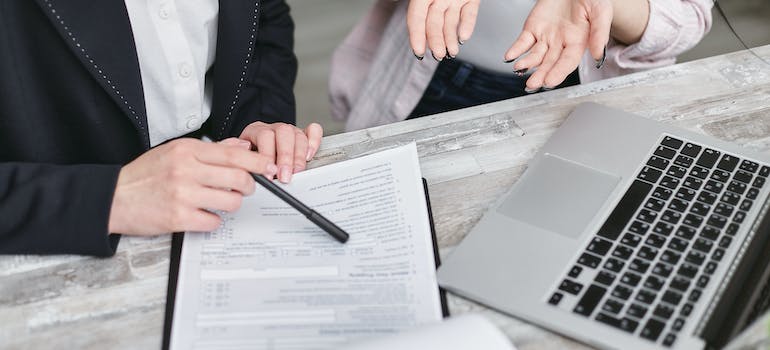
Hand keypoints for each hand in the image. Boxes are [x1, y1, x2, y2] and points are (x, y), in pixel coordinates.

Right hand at [108, 138, 276, 235]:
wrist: (113, 197)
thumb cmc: (145, 174)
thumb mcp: (175, 152)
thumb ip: (211, 149)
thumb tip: (242, 147)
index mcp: (187, 150)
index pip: (233, 154)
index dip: (257, 162)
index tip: (268, 167)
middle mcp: (186, 170)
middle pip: (239, 178)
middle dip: (249, 186)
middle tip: (244, 188)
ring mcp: (183, 195)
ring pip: (231, 201)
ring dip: (231, 204)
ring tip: (220, 201)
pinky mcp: (178, 218)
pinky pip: (214, 221)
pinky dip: (213, 220)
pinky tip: (203, 215)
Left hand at [238, 122, 322, 182]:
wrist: (252, 153)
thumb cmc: (249, 159)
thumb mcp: (243, 160)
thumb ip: (246, 163)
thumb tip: (252, 173)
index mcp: (256, 130)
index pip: (264, 136)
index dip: (267, 156)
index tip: (269, 175)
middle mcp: (274, 128)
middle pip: (284, 134)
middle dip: (286, 157)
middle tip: (285, 177)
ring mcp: (289, 130)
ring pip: (298, 135)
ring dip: (299, 156)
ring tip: (296, 172)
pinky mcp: (303, 134)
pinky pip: (313, 130)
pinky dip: (314, 142)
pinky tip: (309, 155)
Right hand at [407, 0, 479, 60]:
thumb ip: (420, 7)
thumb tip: (416, 18)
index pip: (416, 18)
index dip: (416, 35)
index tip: (419, 52)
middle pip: (434, 23)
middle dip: (436, 41)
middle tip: (438, 55)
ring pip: (450, 22)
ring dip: (450, 39)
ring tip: (452, 52)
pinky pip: (469, 13)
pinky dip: (468, 25)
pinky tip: (464, 37)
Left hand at [504, 0, 611, 90]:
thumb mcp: (600, 11)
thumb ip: (599, 32)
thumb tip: (597, 55)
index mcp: (578, 42)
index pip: (567, 62)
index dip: (559, 72)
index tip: (550, 81)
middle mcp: (561, 43)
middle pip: (549, 63)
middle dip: (541, 74)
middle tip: (533, 84)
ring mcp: (545, 37)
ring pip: (535, 56)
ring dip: (527, 64)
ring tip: (520, 68)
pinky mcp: (533, 28)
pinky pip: (522, 42)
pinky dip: (515, 50)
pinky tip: (510, 57)